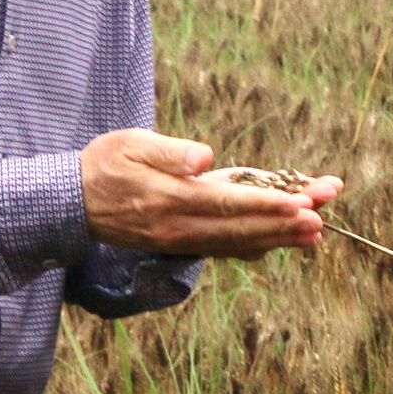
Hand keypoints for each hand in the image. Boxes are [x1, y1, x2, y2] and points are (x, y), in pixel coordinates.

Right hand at [79, 130, 344, 260]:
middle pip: (241, 229)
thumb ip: (169, 152)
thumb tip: (204, 158)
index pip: (228, 203)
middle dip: (284, 225)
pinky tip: (280, 243)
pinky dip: (255, 246)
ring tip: (315, 234)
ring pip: (237, 243)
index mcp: (170, 199)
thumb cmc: (104, 164)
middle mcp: (180, 227)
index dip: (267, 204)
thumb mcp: (130, 144)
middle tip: (321, 220)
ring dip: (277, 239)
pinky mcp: (181, 244)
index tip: (301, 202)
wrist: (70, 204)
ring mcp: (181, 240)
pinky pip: (224, 249)